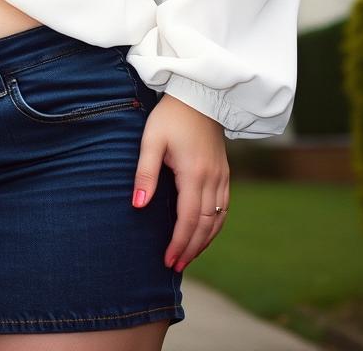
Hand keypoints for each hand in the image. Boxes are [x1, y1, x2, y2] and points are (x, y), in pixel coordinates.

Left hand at [132, 93, 229, 271]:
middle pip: (205, 225)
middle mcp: (213, 180)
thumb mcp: (151, 140)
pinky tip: (204, 233)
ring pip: (217, 220)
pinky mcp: (224, 173)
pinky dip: (214, 226)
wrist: (199, 96)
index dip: (179, 242)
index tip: (168, 260)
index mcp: (194, 173)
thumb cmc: (170, 116)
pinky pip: (223, 208)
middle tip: (176, 265)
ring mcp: (222, 177)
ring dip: (204, 241)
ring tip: (188, 256)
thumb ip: (145, 173)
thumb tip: (138, 205)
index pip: (189, 219)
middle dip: (191, 248)